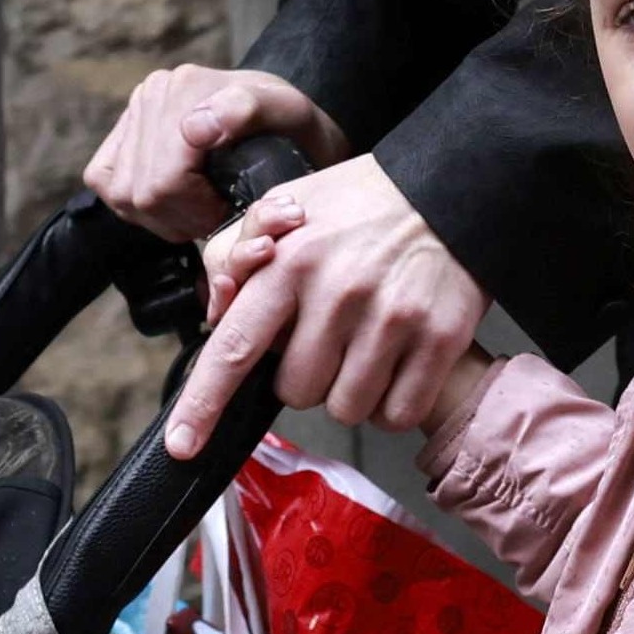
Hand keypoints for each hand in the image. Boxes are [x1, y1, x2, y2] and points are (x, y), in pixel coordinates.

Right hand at [85, 61, 316, 244]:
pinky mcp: (119, 133)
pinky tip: (172, 202)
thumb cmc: (294, 130)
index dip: (197, 212)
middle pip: (141, 192)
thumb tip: (194, 129)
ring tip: (199, 210)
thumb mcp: (292, 117)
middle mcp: (152, 93)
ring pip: (122, 193)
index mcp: (186, 87)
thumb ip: (249, 111)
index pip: (165, 181)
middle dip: (182, 218)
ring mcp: (134, 111)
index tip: (230, 212)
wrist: (285, 124)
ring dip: (161, 216)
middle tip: (217, 217)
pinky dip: (134, 204)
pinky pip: (104, 181)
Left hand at [171, 150, 488, 451]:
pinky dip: (392, 403)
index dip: (203, 403)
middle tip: (331, 332)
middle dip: (306, 373)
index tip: (183, 445)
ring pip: (345, 409)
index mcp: (290, 261)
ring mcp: (391, 318)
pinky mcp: (439, 339)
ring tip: (366, 343)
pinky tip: (396, 362)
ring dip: (350, 390)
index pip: (234, 346)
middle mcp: (339, 292)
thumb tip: (216, 313)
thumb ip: (235, 254)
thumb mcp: (285, 205)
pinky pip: (396, 413)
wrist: (450, 189)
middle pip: (295, 391)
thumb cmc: (361, 205)